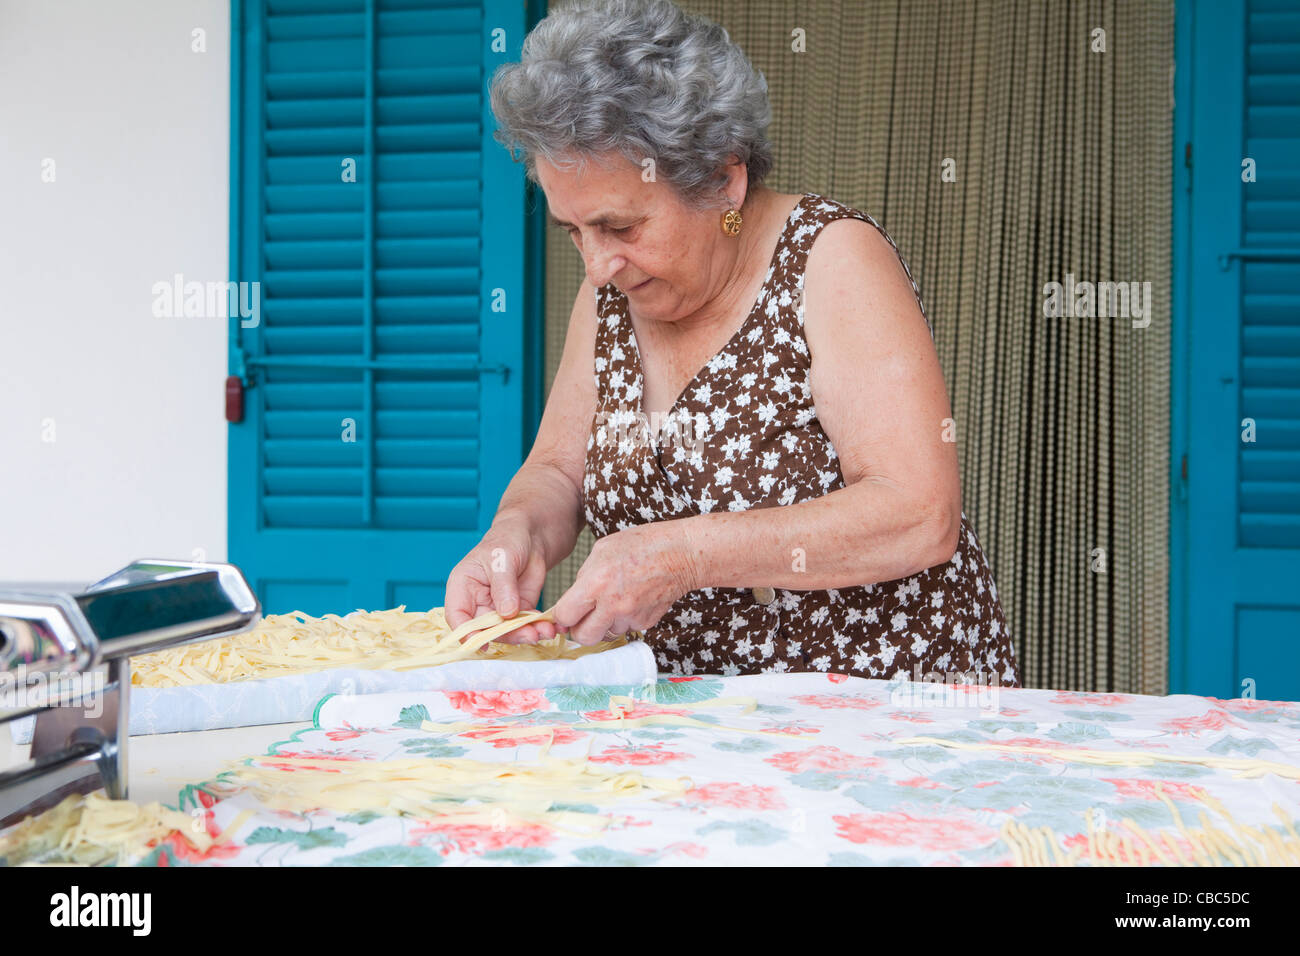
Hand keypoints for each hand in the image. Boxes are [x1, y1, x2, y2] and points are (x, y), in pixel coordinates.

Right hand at [444, 519, 557, 644]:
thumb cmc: (507, 539)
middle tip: (531, 634)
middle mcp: (477, 603)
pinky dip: (539, 628)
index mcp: (463, 588)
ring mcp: (498, 609)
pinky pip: (525, 626)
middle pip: (486, 630)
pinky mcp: (519, 611)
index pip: (458, 617)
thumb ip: (503, 586)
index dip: (467, 633)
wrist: (531, 536)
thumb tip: (506, 613)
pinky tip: (552, 627)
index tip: (484, 643)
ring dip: (526, 634)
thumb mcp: (501, 559)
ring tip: (546, 631)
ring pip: (508, 632)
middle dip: (508, 635)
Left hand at [554, 523, 697, 644]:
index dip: (563, 614)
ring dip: (604, 623)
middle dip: (580, 629)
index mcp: (596, 582)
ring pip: (605, 634)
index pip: (564, 615)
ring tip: (614, 601)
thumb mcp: (602, 550)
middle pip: (583, 637)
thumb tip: (573, 600)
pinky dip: (624, 619)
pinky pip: (625, 628)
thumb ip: (584, 577)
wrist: (680, 554)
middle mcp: (612, 604)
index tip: (567, 610)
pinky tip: (631, 599)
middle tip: (584, 616)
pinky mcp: (645, 623)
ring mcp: (631, 616)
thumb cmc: (641, 545)